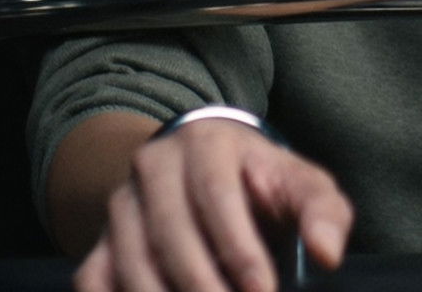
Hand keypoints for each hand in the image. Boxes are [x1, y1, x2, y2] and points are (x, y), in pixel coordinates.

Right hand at [75, 119, 352, 291]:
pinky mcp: (100, 242)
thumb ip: (323, 213)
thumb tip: (327, 254)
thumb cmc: (262, 182)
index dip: (239, 250)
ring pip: (132, 262)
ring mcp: (120, 205)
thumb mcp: (301, 184)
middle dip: (204, 286)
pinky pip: (94, 280)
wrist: (203, 166)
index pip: (216, 197)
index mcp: (206, 144)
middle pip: (171, 234)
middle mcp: (153, 167)